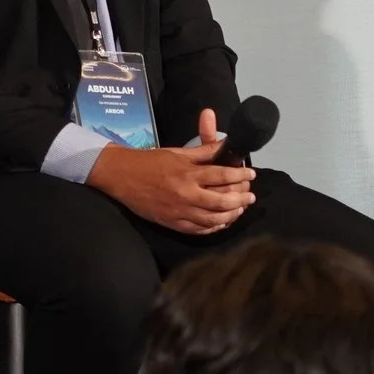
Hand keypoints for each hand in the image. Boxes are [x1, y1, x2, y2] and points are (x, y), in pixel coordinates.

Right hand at [88, 134, 255, 235]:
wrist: (122, 176)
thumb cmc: (150, 161)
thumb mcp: (177, 153)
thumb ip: (204, 151)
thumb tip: (226, 144)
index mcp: (187, 173)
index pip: (221, 175)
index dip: (239, 175)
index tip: (251, 174)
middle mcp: (185, 194)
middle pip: (221, 201)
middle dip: (240, 198)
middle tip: (250, 196)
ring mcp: (178, 211)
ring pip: (212, 219)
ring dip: (230, 215)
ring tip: (240, 209)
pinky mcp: (171, 223)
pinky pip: (197, 230)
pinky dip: (213, 227)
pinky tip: (222, 222)